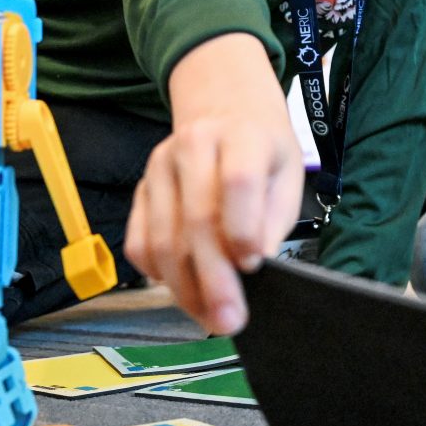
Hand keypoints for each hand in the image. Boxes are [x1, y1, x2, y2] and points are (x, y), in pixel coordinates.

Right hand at [124, 33, 302, 335]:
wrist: (223, 106)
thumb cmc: (262, 148)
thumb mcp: (286, 172)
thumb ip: (273, 218)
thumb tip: (257, 269)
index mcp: (242, 135)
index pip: (237, 181)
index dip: (243, 227)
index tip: (253, 265)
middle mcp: (194, 145)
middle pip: (197, 219)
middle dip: (213, 279)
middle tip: (229, 319)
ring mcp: (159, 166)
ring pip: (164, 238)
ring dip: (185, 288)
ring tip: (209, 318)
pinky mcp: (140, 188)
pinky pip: (139, 242)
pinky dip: (158, 274)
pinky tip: (183, 290)